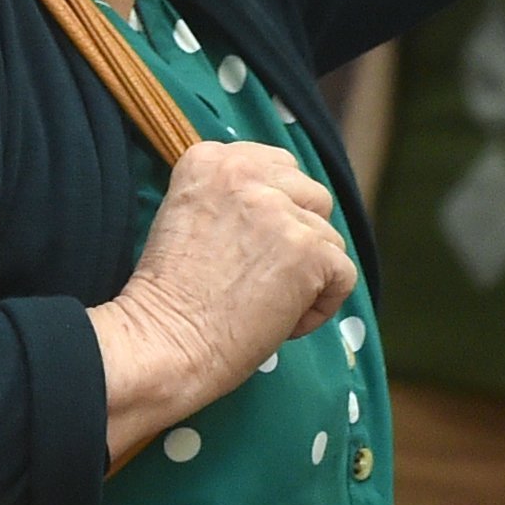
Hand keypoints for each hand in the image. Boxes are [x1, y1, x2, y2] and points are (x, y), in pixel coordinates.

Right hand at [88, 142, 353, 463]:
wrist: (161, 344)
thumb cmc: (169, 298)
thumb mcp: (186, 217)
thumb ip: (232, 198)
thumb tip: (284, 208)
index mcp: (210, 160)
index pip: (278, 167)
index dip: (275, 212)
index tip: (250, 247)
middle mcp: (246, 174)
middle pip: (311, 195)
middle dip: (299, 236)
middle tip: (262, 276)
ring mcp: (280, 211)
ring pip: (328, 238)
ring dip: (308, 274)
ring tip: (266, 304)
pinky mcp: (309, 252)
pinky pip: (343, 274)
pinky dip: (321, 307)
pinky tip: (282, 324)